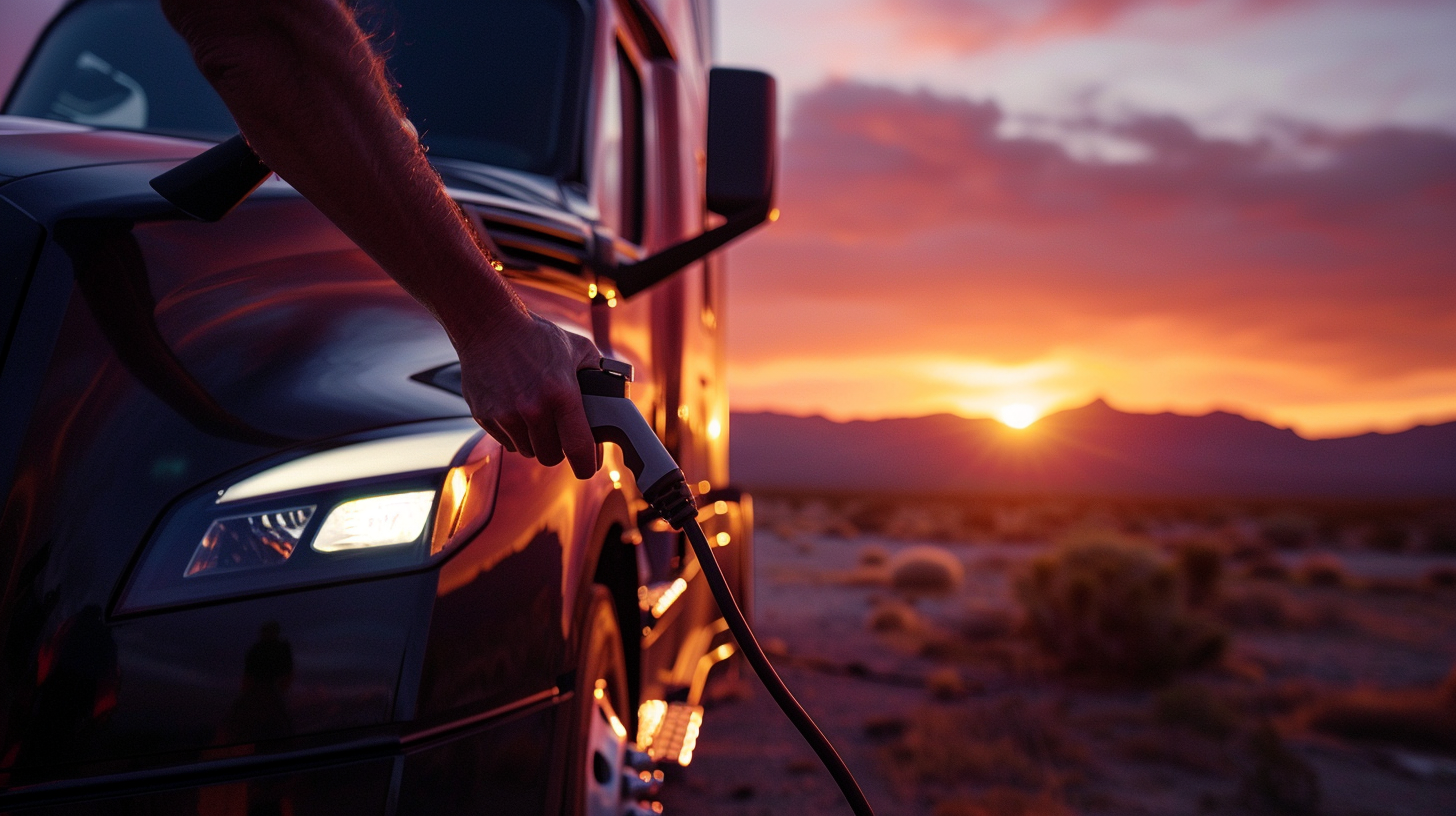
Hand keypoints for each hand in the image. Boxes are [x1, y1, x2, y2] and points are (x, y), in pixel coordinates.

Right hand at [455, 310, 601, 478]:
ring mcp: (506, 414)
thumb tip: (615, 394)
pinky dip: (514, 433)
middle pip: (551, 457)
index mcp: (561, 393)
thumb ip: (598, 374)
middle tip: (560, 433)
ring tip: (536, 416)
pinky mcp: (485, 416)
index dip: (587, 464)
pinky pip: (507, 441)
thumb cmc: (536, 336)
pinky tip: (516, 409)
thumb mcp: (578, 349)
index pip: (578, 448)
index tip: (588, 466)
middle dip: (559, 449)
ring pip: (528, 451)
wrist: (489, 325)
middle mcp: (533, 408)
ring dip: (535, 441)